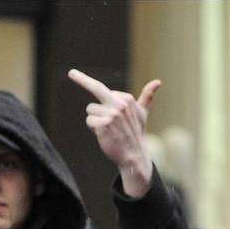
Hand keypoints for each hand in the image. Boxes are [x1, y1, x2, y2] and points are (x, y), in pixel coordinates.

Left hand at [68, 68, 159, 198]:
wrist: (134, 155)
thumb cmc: (135, 133)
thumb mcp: (143, 113)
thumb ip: (147, 96)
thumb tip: (158, 82)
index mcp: (128, 99)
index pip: (105, 92)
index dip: (104, 103)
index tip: (108, 108)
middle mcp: (120, 104)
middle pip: (96, 88)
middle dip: (82, 79)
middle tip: (71, 73)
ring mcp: (112, 114)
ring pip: (91, 110)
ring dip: (95, 120)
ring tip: (108, 130)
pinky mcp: (103, 124)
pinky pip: (89, 121)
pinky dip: (94, 129)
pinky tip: (105, 135)